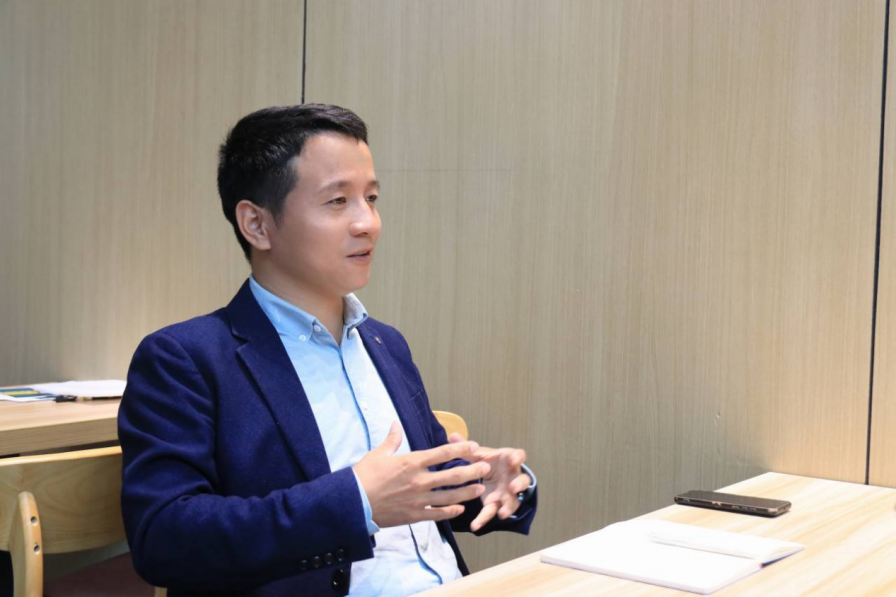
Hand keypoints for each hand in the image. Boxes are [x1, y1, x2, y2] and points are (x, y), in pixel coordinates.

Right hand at [353, 422, 490, 527]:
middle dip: (472, 471)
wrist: (353, 502)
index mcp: (412, 462)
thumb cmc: (364, 475)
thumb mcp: (378, 453)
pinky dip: (450, 512)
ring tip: (479, 489)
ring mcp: (418, 499)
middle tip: (485, 468)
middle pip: (452, 476)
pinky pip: (437, 514)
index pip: (443, 453)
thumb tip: (395, 424)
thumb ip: (392, 439)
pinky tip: (460, 509)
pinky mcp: (414, 515)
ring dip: (466, 492)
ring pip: (449, 496)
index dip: (461, 449)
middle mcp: (419, 480)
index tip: (474, 447)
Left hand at [449, 433, 530, 531]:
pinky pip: (494, 512)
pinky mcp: (499, 504)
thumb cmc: (489, 462)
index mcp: (509, 460)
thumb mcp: (479, 455)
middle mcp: (513, 477)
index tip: (512, 460)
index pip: (519, 456)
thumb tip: (451, 435)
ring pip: (514, 501)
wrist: (494, 476)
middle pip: (523, 481)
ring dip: (510, 507)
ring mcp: (509, 493)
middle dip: (519, 484)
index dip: (517, 458)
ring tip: (502, 514)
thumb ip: (467, 448)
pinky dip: (485, 519)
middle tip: (513, 488)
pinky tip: (476, 525)